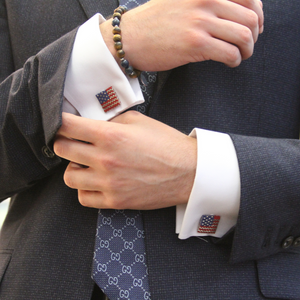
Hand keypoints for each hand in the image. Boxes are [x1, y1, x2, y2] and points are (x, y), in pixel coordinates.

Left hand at [54, 112, 196, 209]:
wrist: (188, 172)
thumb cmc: (167, 144)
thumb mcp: (139, 121)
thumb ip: (112, 120)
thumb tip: (94, 122)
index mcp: (110, 136)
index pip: (68, 126)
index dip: (61, 121)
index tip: (63, 122)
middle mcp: (105, 160)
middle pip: (62, 150)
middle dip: (64, 142)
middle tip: (73, 141)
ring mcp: (108, 183)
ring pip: (69, 177)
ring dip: (74, 167)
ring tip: (86, 163)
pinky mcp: (115, 201)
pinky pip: (84, 197)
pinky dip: (85, 188)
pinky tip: (95, 181)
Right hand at [100, 0, 263, 69]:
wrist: (130, 38)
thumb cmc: (153, 22)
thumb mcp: (181, 0)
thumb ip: (204, 1)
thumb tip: (230, 11)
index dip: (258, 13)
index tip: (255, 26)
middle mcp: (206, 0)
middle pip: (250, 17)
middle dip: (254, 35)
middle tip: (247, 45)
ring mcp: (201, 22)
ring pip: (244, 36)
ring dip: (247, 50)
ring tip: (239, 56)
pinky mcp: (196, 44)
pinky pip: (229, 54)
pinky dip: (235, 61)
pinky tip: (229, 63)